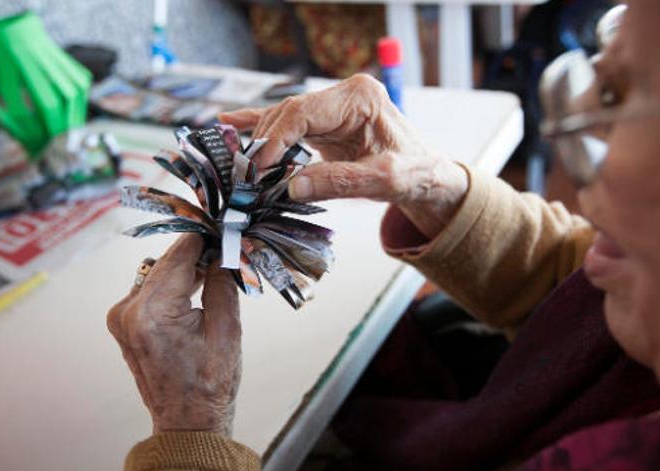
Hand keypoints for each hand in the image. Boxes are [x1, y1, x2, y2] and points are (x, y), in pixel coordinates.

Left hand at [107, 235, 240, 435]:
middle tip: (226, 250)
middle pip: (166, 262)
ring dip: (185, 270)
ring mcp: (120, 317)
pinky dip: (173, 285)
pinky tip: (196, 288)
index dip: (205, 239)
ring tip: (216, 272)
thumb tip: (223, 249)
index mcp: (152, 313)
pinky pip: (150, 289)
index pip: (180, 255)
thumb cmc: (209, 387)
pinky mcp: (122, 322)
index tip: (225, 230)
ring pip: (158, 273)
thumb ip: (222, 282)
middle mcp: (127, 311)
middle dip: (197, 254)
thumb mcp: (227, 330)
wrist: (187, 424)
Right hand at [219, 74, 468, 237]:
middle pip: (290, 113)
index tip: (258, 166)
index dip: (276, 138)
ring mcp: (334, 107)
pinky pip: (289, 122)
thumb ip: (338, 182)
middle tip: (246, 173)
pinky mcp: (327, 122)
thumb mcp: (383, 181)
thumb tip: (291, 186)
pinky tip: (232, 121)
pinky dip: (262, 124)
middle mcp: (345, 95)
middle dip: (265, 143)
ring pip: (285, 119)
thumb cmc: (415, 173)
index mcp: (361, 97)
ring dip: (262, 141)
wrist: (428, 176)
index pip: (304, 112)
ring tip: (241, 164)